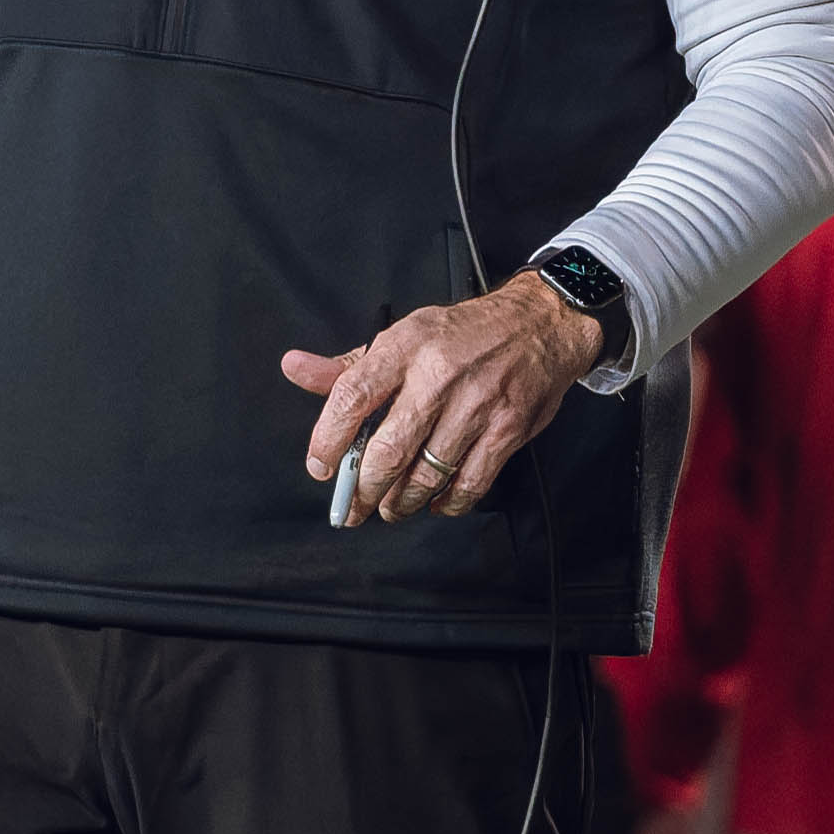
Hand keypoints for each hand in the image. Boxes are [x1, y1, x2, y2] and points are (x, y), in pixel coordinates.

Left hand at [281, 272, 599, 526]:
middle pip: (389, 448)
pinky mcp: (507, 429)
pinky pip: (470, 482)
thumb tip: (295, 368)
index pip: (352, 396)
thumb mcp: (401, 336)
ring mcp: (477, 404)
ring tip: (391, 508)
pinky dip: (447, 502)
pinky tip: (435, 503)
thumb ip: (347, 366)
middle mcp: (439, 375)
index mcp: (404, 347)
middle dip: (365, 488)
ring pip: (427, 472)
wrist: (538, 324)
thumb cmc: (461, 335)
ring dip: (402, 501)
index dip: (329, 440)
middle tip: (354, 505)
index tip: (321, 467)